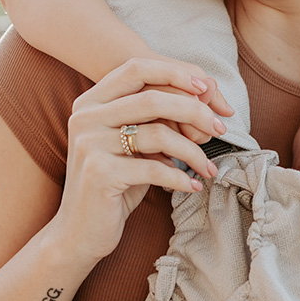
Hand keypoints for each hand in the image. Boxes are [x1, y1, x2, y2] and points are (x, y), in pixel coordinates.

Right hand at [53, 58, 227, 265]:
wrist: (80, 232)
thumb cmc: (116, 183)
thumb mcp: (135, 144)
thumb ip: (157, 118)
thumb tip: (207, 97)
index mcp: (91, 102)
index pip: (136, 68)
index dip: (174, 73)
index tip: (206, 89)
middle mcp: (85, 117)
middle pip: (153, 98)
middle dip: (195, 111)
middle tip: (219, 129)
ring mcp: (89, 143)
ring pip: (158, 133)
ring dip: (193, 152)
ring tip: (209, 168)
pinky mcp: (99, 173)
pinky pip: (155, 168)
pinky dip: (181, 178)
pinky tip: (194, 187)